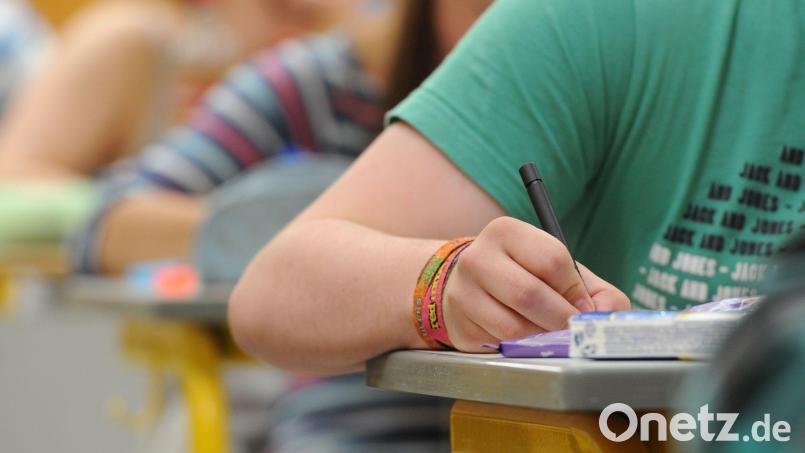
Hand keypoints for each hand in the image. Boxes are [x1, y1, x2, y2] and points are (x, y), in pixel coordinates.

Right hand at [442, 217, 628, 351]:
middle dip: (561, 319)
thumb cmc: (524, 275)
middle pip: (528, 294)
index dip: (575, 290)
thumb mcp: (558, 270)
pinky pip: (499, 346)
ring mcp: (462, 294)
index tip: (582, 306)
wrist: (470, 285)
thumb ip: (594, 291)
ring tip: (548, 335)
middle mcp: (478, 258)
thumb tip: (606, 318)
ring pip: (513, 327)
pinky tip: (523, 341)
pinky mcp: (459, 326)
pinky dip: (521, 349)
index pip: (552, 259)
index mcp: (506, 232)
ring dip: (541, 339)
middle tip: (573, 331)